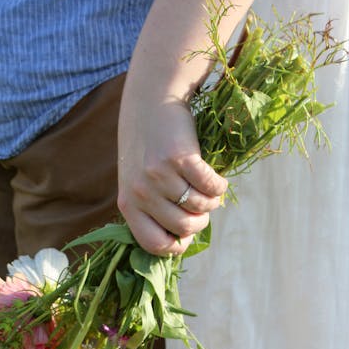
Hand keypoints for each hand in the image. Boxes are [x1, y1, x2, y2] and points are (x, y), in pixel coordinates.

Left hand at [117, 93, 226, 255]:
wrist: (151, 103)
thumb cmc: (147, 148)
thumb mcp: (138, 181)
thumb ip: (152, 210)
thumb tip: (182, 239)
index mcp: (128, 204)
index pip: (153, 244)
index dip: (176, 245)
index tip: (187, 234)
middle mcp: (141, 193)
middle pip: (183, 227)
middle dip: (200, 221)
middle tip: (203, 208)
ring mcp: (159, 176)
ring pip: (199, 207)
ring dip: (212, 202)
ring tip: (210, 190)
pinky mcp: (179, 158)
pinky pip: (210, 186)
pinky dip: (219, 186)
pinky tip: (218, 180)